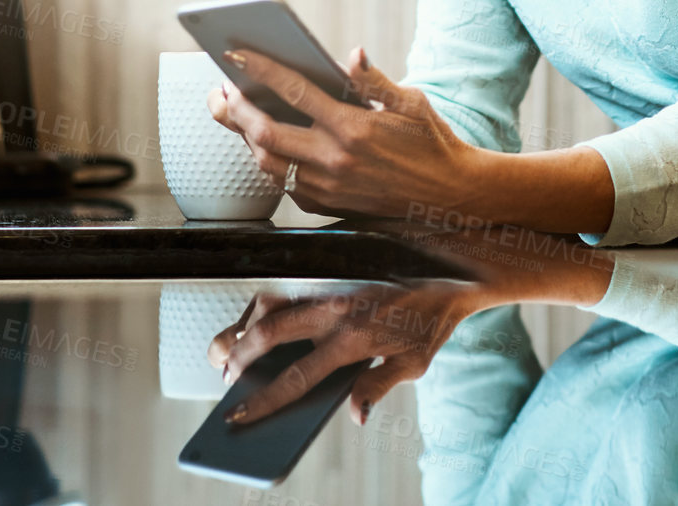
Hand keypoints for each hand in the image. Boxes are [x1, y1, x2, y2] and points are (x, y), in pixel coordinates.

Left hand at [206, 46, 480, 220]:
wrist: (450, 195)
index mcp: (354, 127)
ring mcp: (329, 186)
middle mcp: (336, 159)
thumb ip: (375, 80)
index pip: (294, 91)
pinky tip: (265, 142)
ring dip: (245, 137)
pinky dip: (269, 161)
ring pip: (268, 163)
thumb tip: (350, 55)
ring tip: (235, 114)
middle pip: (265, 133)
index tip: (234, 54)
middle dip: (234, 110)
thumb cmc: (432, 142)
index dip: (259, 70)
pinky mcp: (328, 205)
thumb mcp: (411, 102)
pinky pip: (285, 183)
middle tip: (221, 90)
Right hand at [206, 281, 483, 425]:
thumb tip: (354, 415)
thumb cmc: (431, 317)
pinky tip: (258, 315)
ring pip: (269, 300)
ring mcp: (329, 281)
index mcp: (353, 339)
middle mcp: (335, 307)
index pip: (296, 378)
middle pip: (268, 333)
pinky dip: (264, 300)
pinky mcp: (330, 262)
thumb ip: (377, 386)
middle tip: (226, 375)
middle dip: (237, 357)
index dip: (263, 400)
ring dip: (243, 324)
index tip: (238, 416)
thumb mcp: (414, 362)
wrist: (452, 264)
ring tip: (231, 347)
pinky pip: (285, 280)